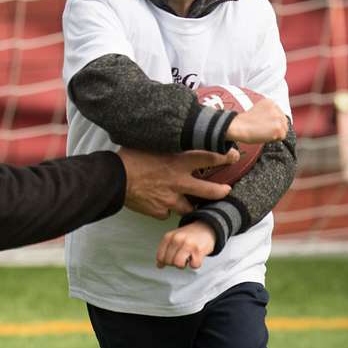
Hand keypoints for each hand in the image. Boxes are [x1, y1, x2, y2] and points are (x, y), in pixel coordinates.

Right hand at [118, 147, 236, 218]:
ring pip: (189, 207)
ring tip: (190, 202)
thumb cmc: (129, 157)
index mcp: (177, 163)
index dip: (224, 157)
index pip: (209, 158)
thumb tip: (172, 134)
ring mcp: (170, 200)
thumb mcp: (150, 144)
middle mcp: (178, 182)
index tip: (233, 156)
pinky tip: (160, 204)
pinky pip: (167, 212)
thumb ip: (166, 144)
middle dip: (221, 191)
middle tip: (226, 190)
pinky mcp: (159, 211)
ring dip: (190, 204)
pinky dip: (166, 209)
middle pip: (209, 191)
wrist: (113, 179)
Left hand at [156, 221, 215, 269]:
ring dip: (183, 265)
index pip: (160, 257)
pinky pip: (193, 265)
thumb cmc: (188, 235)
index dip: (164, 262)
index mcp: (168, 237)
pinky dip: (194, 264)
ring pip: (179, 264)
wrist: (205, 228)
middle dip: (174, 263)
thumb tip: (159, 265)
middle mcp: (177, 239)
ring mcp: (188, 244)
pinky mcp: (199, 250)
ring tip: (186, 259)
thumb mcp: (173, 239)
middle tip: (180, 258)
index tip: (169, 261)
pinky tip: (195, 258)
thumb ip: (165, 251)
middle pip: (169, 262)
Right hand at [225, 98, 288, 143]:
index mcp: (270, 102)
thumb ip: (269, 112)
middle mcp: (276, 108)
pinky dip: (275, 139)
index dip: (271, 122)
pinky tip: (265, 135)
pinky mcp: (278, 127)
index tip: (262, 123)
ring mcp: (278, 117)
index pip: (279, 114)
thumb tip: (278, 121)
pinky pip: (282, 137)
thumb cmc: (245, 122)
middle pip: (283, 122)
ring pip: (284, 129)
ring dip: (275, 133)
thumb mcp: (258, 110)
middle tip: (262, 129)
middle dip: (275, 127)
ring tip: (263, 131)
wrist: (238, 127)